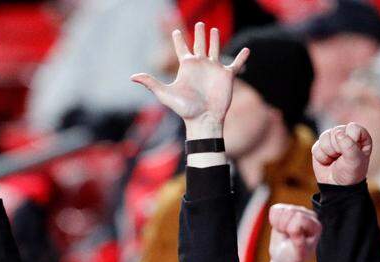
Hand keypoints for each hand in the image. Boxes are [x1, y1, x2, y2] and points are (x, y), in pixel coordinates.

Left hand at [131, 22, 249, 137]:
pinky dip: (242, 58)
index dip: (178, 39)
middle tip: (199, 23)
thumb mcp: (165, 94)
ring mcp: (214, 69)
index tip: (175, 31)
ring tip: (214, 30)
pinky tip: (247, 50)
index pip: (182, 49)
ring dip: (215, 40)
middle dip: (199, 34)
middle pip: (199, 45)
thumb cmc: (184, 109)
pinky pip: (236, 64)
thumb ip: (150, 83)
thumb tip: (132, 76)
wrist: (203, 119)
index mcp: (187, 67)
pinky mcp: (226, 76)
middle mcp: (200, 66)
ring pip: (215, 49)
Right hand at [267, 204, 320, 261]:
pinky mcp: (286, 209)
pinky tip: (280, 228)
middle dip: (284, 227)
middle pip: (289, 212)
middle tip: (288, 237)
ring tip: (284, 233)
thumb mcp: (298, 255)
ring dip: (278, 225)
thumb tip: (295, 226)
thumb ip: (299, 242)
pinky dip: (273, 221)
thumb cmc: (293, 257)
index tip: (293, 241)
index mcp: (316, 226)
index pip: (299, 219)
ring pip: (281, 210)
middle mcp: (308, 215)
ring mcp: (297, 210)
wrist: (283, 257)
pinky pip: (274, 209)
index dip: (291, 230)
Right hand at [311, 123, 372, 185]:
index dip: (350, 140)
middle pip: (336, 131)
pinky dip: (321, 157)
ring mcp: (332, 140)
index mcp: (359, 136)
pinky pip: (316, 146)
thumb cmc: (351, 173)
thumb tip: (337, 133)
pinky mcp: (320, 146)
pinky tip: (327, 162)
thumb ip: (349, 145)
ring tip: (334, 160)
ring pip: (324, 137)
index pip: (352, 128)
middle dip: (337, 148)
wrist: (338, 187)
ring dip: (328, 152)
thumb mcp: (355, 161)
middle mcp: (346, 134)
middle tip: (342, 158)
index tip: (352, 152)